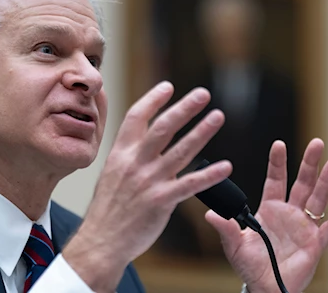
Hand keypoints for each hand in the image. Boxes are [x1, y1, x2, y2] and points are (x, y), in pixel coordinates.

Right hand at [64, 81, 231, 291]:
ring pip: (180, 150)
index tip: (168, 87)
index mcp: (120, 153)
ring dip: (201, 131)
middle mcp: (134, 162)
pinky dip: (209, 174)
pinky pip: (190, 184)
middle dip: (184, 108)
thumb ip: (128, 156)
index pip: (136, 117)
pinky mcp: (161, 201)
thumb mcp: (111, 174)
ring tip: (217, 116)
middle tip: (203, 93)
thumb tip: (143, 140)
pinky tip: (226, 167)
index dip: (153, 99)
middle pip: (163, 127)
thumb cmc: (107, 210)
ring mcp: (148, 181)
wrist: (102, 241)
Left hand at [206, 139, 327, 292]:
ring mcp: (304, 227)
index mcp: (270, 210)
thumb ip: (226, 228)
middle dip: (308, 163)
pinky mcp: (315, 244)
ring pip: (317, 199)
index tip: (278, 144)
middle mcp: (289, 214)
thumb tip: (210, 214)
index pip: (275, 180)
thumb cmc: (250, 265)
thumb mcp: (234, 245)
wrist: (265, 287)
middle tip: (316, 143)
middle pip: (301, 183)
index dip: (277, 162)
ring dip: (326, 181)